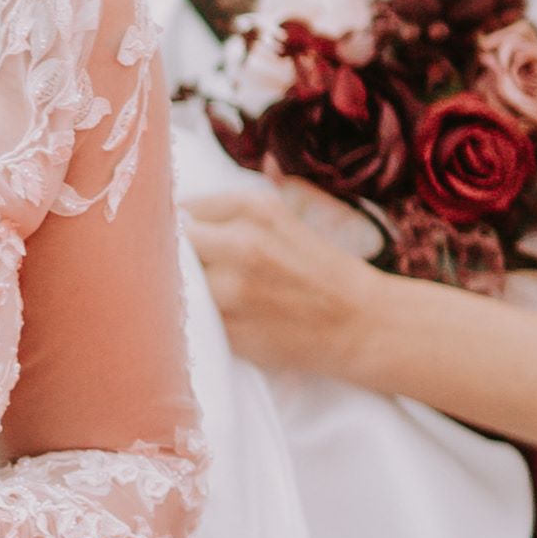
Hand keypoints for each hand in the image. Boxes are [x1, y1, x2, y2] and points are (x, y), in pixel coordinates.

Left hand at [184, 164, 394, 385]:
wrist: (363, 324)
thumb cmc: (321, 271)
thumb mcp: (284, 219)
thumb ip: (232, 213)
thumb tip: (177, 212)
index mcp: (255, 208)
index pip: (184, 208)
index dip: (175, 226)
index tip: (175, 237)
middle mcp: (242, 242)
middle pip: (173, 243)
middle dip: (173, 254)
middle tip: (183, 266)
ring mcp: (234, 289)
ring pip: (176, 281)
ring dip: (179, 287)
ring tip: (196, 293)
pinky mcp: (231, 328)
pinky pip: (190, 317)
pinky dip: (191, 316)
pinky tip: (208, 315)